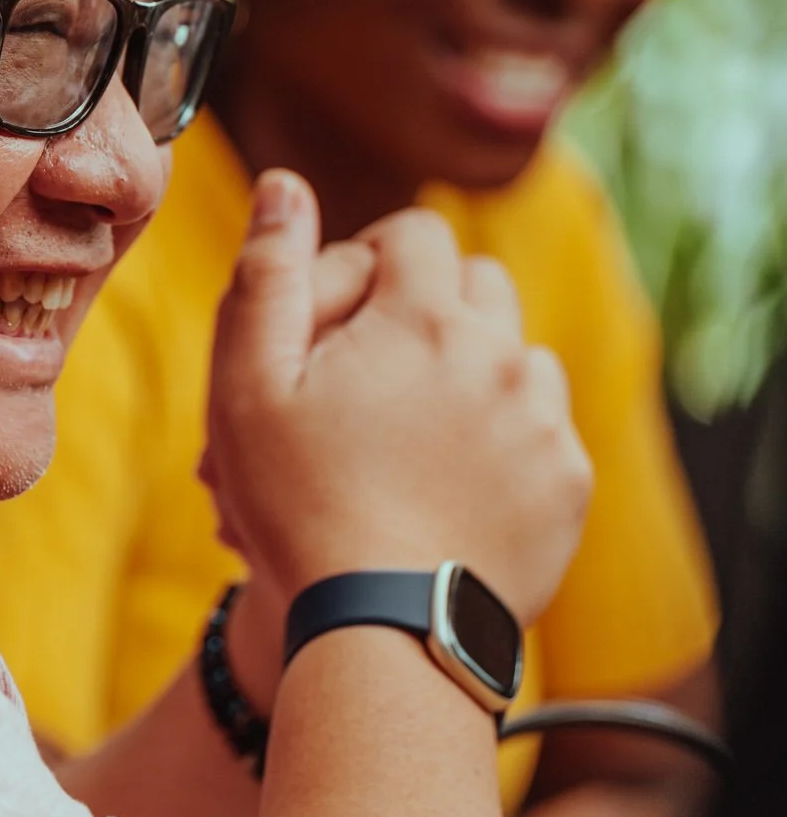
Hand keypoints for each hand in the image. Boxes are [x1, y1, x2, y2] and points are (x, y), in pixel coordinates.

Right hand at [204, 172, 592, 625]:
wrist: (382, 633)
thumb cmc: (298, 506)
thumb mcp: (248, 385)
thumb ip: (267, 274)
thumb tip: (282, 183)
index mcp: (423, 318)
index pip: (415, 233)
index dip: (368, 262)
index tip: (336, 321)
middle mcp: (502, 354)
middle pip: (476, 284)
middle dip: (427, 310)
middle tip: (372, 375)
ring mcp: (545, 421)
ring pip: (517, 354)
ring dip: (471, 373)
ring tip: (411, 436)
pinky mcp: (569, 483)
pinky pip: (544, 430)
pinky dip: (504, 442)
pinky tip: (450, 486)